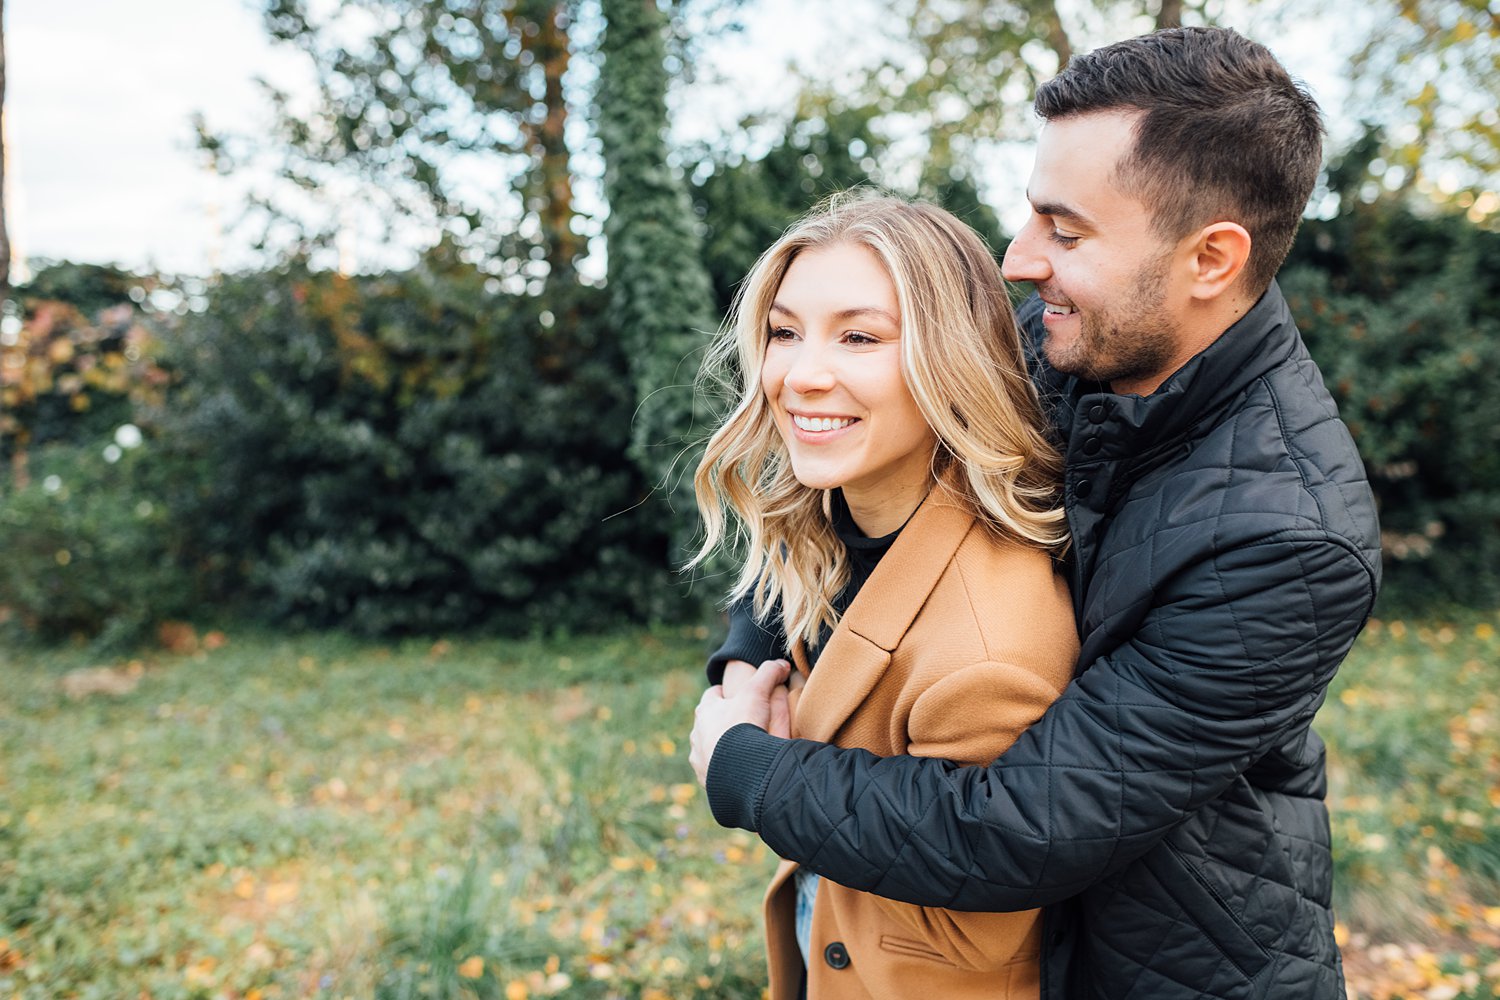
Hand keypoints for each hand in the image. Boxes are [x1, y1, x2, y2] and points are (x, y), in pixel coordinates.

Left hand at [690, 659, 790, 786]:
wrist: (739, 770)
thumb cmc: (743, 727)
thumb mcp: (757, 693)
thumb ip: (768, 674)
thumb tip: (782, 664)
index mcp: (706, 710)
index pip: (713, 695)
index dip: (727, 693)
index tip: (740, 695)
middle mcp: (697, 733)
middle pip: (710, 722)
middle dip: (724, 721)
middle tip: (744, 722)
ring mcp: (700, 758)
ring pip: (709, 747)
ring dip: (721, 746)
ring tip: (743, 749)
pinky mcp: (706, 779)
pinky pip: (714, 771)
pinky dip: (724, 768)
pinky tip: (739, 769)